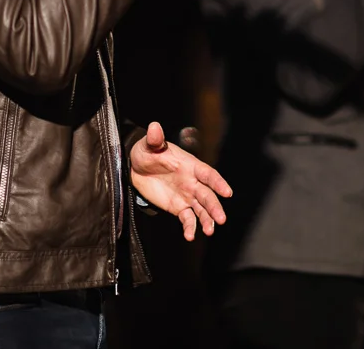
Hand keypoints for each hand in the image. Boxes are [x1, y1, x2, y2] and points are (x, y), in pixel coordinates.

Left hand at [130, 121, 232, 240]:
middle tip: (221, 219)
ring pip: (202, 209)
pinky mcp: (178, 207)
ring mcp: (187, 195)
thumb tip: (154, 127)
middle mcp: (192, 182)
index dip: (218, 182)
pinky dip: (190, 227)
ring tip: (210, 231)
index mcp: (190, 165)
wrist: (136, 168)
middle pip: (208, 195)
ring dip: (207, 220)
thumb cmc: (147, 153)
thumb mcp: (149, 145)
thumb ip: (154, 139)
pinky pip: (187, 218)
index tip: (227, 192)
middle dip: (215, 207)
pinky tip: (190, 236)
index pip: (207, 174)